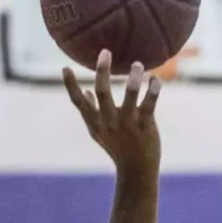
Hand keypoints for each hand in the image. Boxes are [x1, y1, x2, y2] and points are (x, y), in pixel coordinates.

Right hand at [63, 49, 161, 173]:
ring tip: (137, 64)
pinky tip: (155, 80)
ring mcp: (128, 124)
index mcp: (95, 122)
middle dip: (102, 71)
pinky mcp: (145, 126)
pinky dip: (153, 91)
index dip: (71, 86)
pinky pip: (149, 105)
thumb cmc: (117, 148)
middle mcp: (109, 121)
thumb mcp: (100, 132)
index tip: (65, 68)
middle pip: (102, 92)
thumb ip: (92, 111)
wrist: (136, 170)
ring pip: (129, 97)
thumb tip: (86, 92)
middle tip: (106, 52)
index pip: (78, 102)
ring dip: (133, 80)